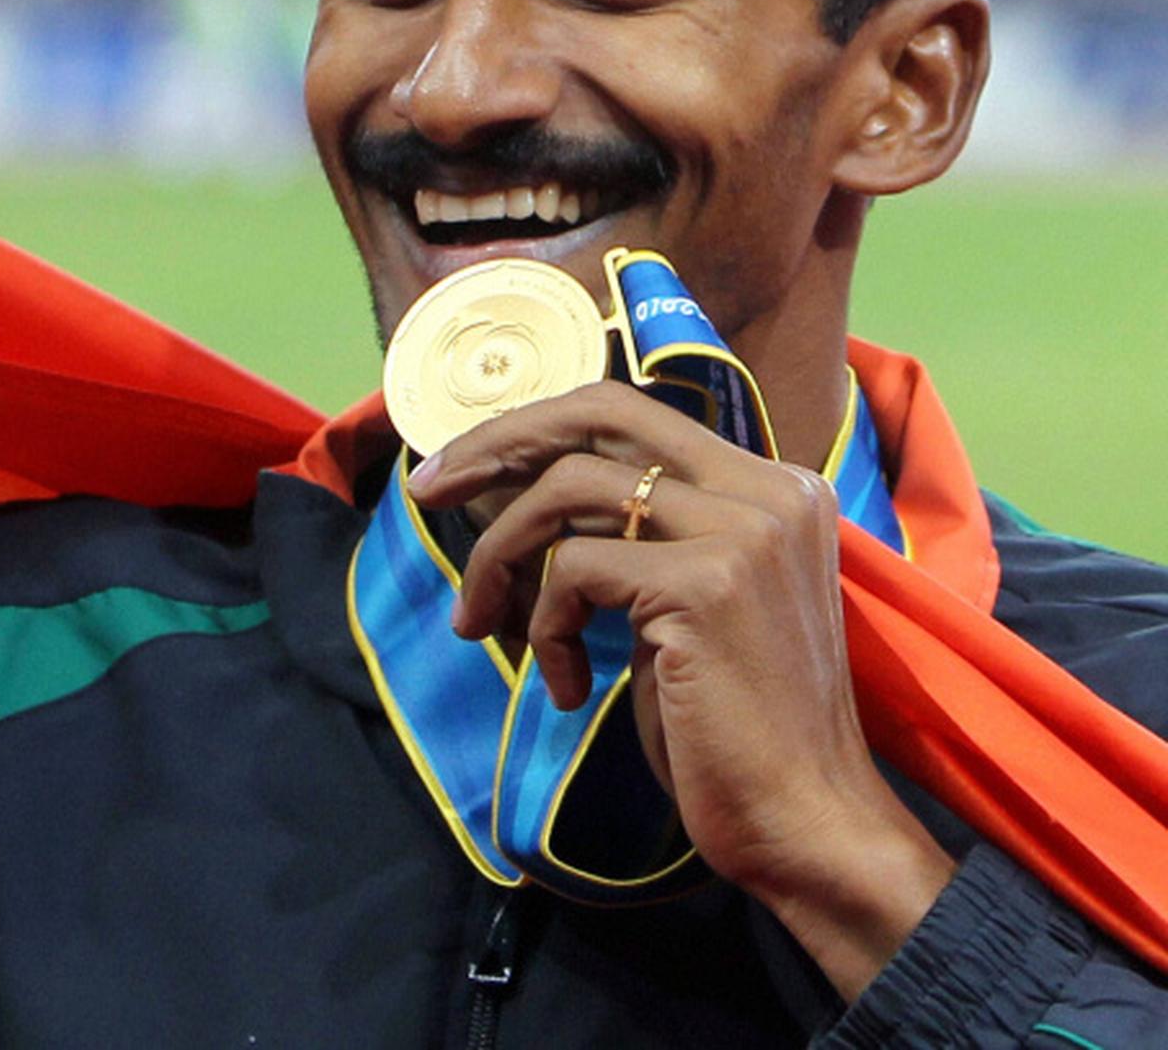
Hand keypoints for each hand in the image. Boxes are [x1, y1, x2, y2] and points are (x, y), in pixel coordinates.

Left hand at [407, 381, 953, 998]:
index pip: (632, 411)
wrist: (807, 823)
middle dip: (498, 443)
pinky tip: (568, 684)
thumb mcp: (686, 602)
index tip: (465, 465)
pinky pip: (576, 568)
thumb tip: (524, 488)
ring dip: (501, 554)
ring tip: (480, 620)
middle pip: (601, 414)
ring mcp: (743, 530)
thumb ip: (640, 535)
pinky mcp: (707, 584)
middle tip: (428, 488)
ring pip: (571, 489)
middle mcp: (766, 489)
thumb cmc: (735, 727)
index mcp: (771, 485)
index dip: (538, 427)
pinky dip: (546, 626)